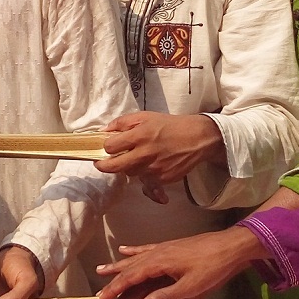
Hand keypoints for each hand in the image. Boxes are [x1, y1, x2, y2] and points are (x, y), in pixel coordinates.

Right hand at [94, 225, 267, 298]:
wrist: (230, 245)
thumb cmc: (212, 267)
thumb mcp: (191, 286)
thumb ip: (166, 297)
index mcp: (158, 263)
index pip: (131, 277)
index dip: (115, 289)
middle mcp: (156, 253)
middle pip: (128, 267)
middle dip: (113, 280)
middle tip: (98, 292)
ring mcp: (162, 248)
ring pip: (134, 258)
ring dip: (118, 265)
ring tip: (102, 269)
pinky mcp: (170, 246)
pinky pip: (145, 249)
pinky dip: (133, 250)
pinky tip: (125, 250)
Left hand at [97, 112, 224, 196]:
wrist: (197, 138)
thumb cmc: (169, 126)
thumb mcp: (145, 117)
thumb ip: (122, 123)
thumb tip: (104, 131)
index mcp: (139, 136)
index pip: (110, 147)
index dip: (105, 147)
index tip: (105, 147)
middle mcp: (145, 154)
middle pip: (115, 167)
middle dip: (104, 166)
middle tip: (101, 163)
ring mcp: (154, 169)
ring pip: (130, 173)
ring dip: (128, 168)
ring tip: (135, 159)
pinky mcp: (163, 179)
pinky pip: (146, 182)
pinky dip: (144, 176)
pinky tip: (148, 168)